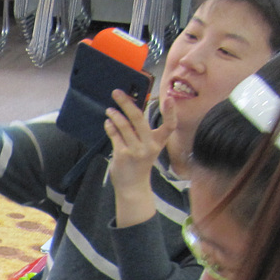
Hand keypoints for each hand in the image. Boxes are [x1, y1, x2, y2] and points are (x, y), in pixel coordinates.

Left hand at [105, 89, 173, 227]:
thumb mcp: (147, 147)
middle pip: (138, 118)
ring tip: (110, 109)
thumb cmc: (140, 164)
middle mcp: (149, 145)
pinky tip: (108, 122)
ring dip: (115, 115)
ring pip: (123, 126)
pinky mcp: (122, 155)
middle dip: (126, 103)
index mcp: (159, 142)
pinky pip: (115, 136)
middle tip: (116, 93)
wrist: (133, 186)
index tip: (169, 98)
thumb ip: (141, 131)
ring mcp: (135, 150)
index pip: (169, 125)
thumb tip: (130, 110)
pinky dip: (110, 127)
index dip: (171, 112)